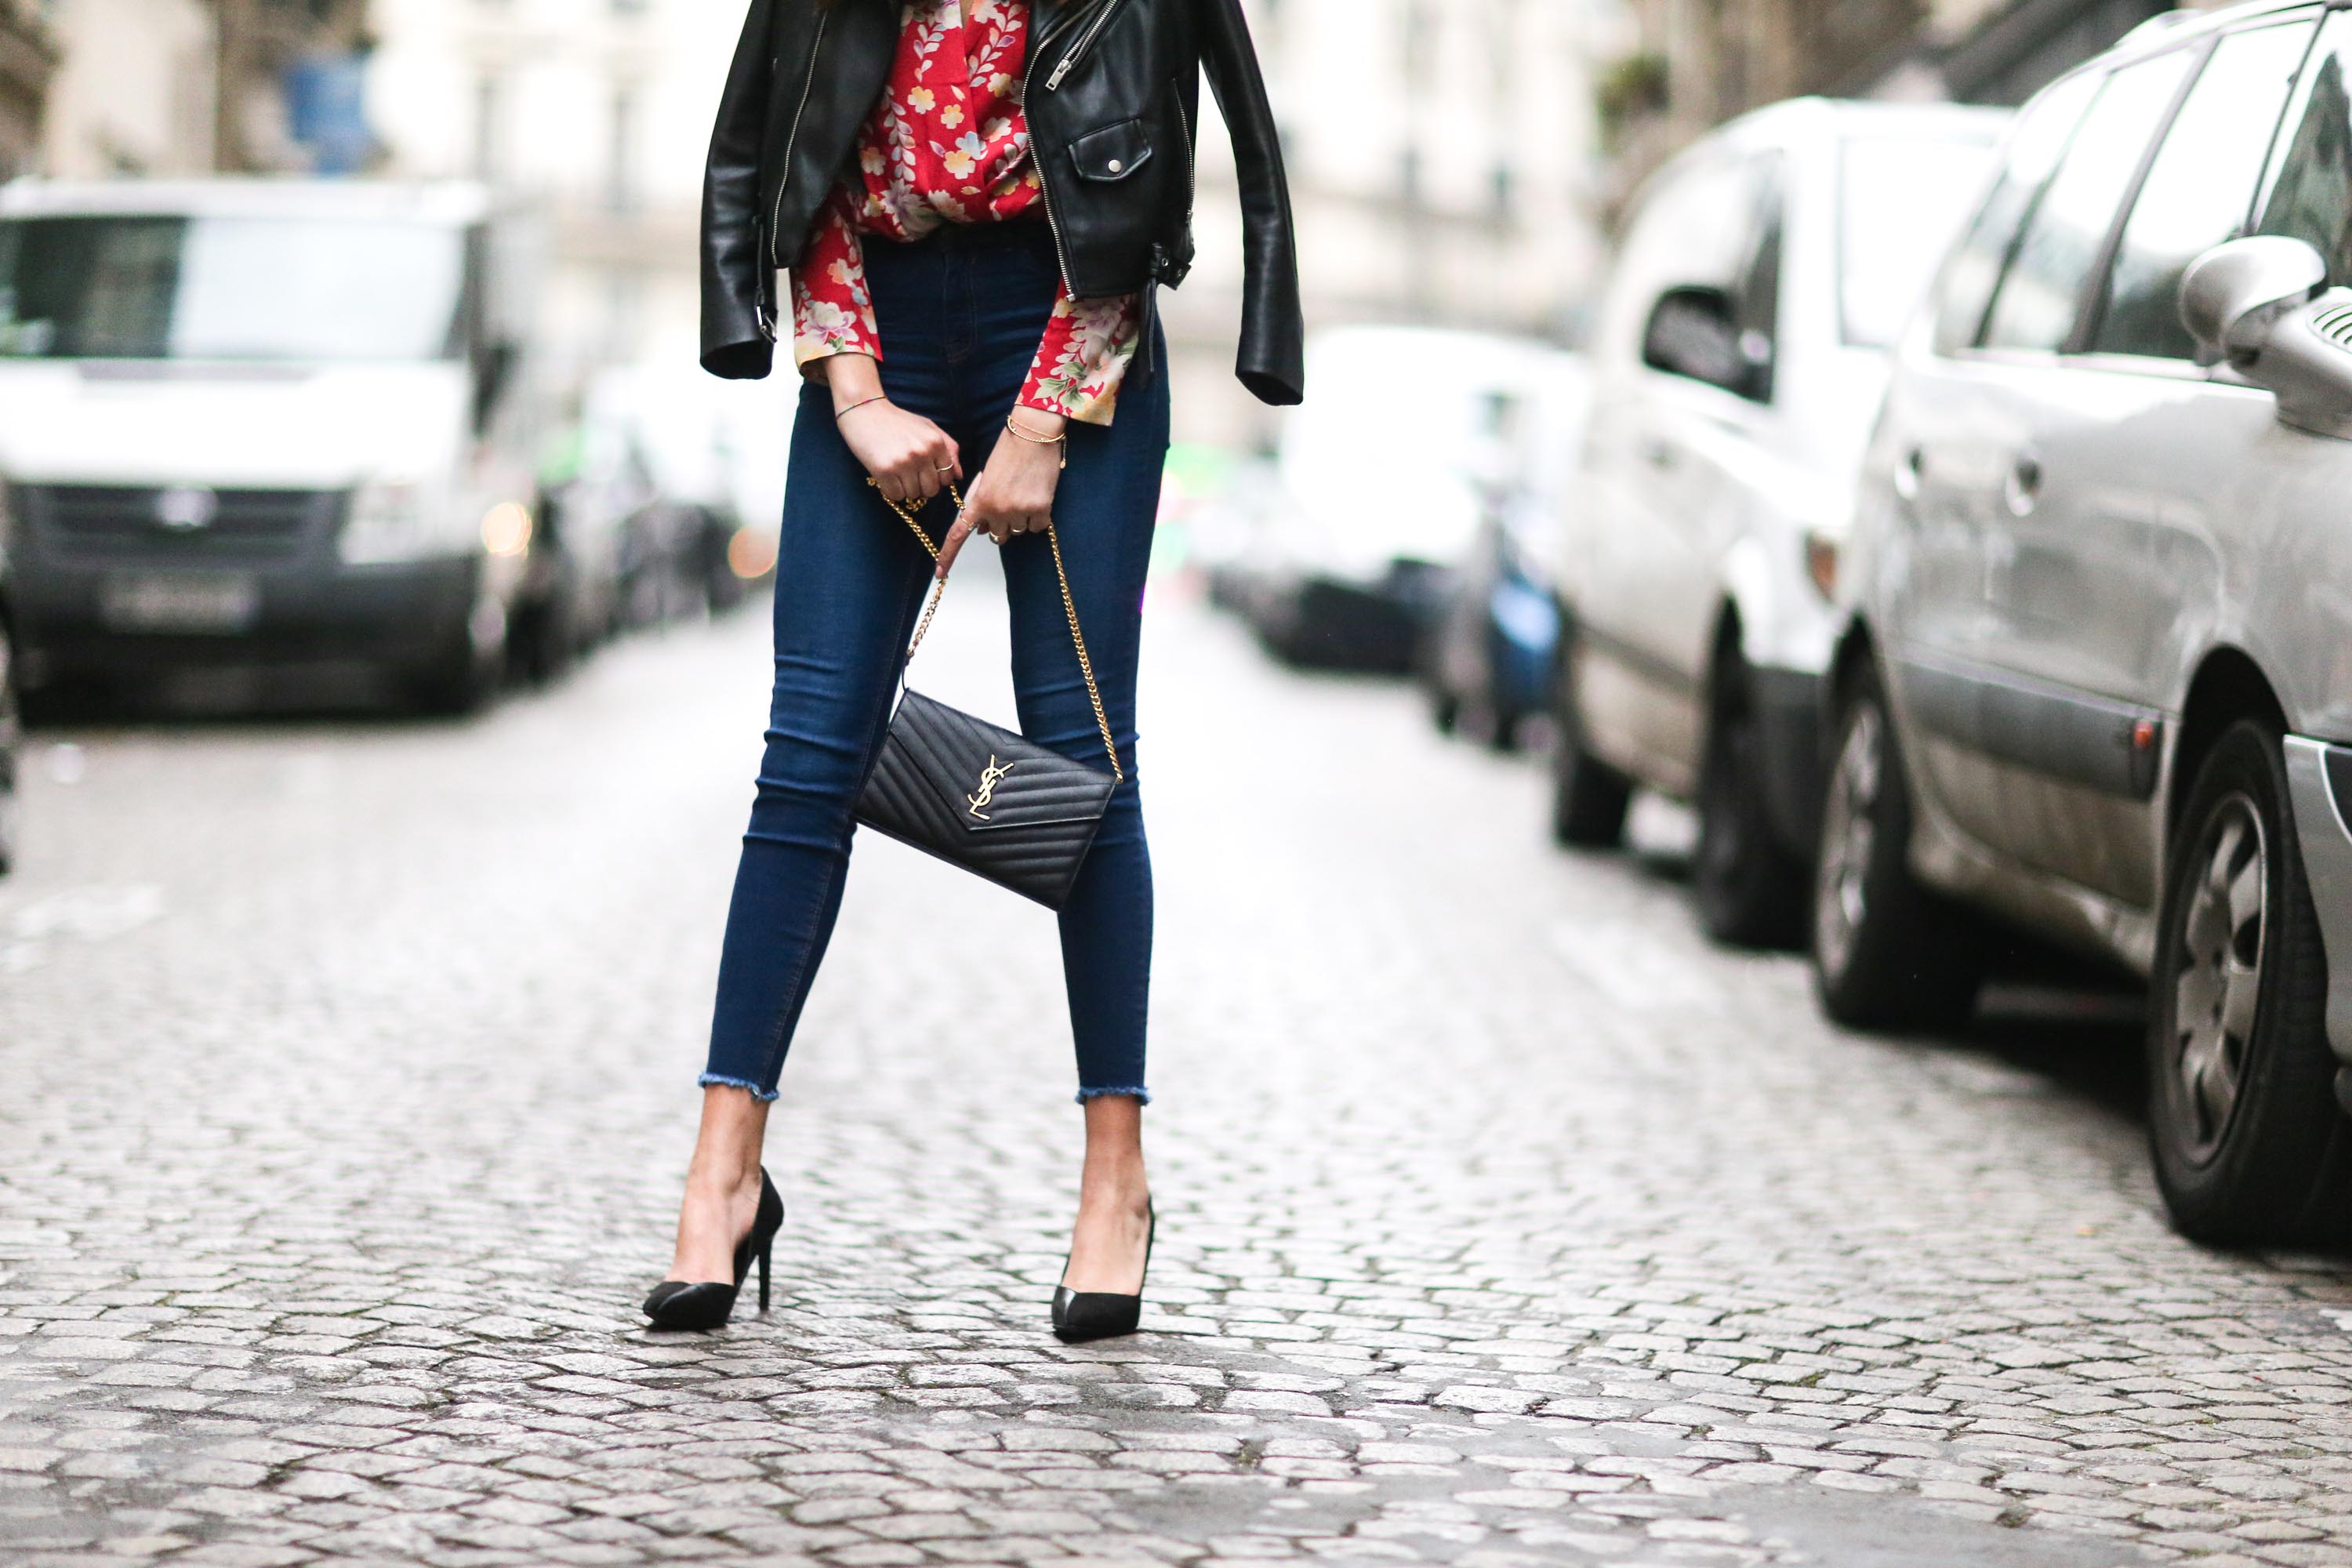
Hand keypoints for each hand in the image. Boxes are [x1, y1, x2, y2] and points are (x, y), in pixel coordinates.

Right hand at [826, 356, 960, 504]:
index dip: (937, 479)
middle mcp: (922, 453)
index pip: (948, 478)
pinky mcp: (884, 470)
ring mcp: (903, 463)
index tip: (925, 472)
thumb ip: (949, 448)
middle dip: (922, 486)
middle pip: (932, 490)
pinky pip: (896, 495)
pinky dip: (891, 490)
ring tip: (897, 472)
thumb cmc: (898, 421)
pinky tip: (886, 476)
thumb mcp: (928, 427)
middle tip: (909, 474)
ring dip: (905, 488)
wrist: (865, 411)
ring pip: (914, 495)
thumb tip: (959, 476)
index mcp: (936, 442)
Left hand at [938, 411, 1065, 576]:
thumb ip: (980, 503)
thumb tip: (981, 530)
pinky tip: (1036, 497)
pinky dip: (1037, 518)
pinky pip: (1036, 528)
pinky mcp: (1040, 509)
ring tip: (1023, 494)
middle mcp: (998, 509)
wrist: (1034, 434)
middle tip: (1007, 500)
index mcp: (979, 500)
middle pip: (996, 534)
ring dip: (1019, 520)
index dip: (948, 555)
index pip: (959, 533)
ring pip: (1016, 532)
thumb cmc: (1008, 450)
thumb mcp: (986, 476)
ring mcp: (1020, 511)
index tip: (941, 572)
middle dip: (999, 523)